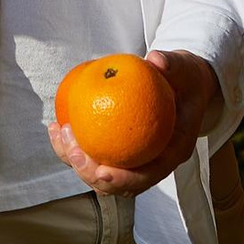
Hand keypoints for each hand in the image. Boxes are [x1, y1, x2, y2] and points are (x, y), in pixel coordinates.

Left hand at [48, 50, 218, 195]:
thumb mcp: (184, 68)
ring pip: (101, 173)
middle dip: (90, 173)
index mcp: (173, 151)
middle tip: (72, 149)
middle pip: (118, 184)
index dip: (124, 180)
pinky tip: (58, 125)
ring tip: (59, 133)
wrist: (184, 84)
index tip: (101, 172)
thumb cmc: (185, 77)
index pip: (148, 176)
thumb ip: (172, 64)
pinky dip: (74, 145)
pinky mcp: (118, 148)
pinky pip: (94, 153)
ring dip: (75, 161)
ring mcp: (134, 157)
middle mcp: (153, 161)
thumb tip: (156, 60)